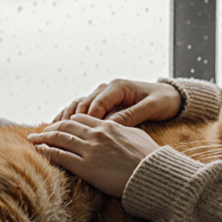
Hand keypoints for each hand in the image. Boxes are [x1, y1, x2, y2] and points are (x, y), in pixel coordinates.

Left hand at [28, 115, 159, 197]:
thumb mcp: (137, 136)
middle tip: (41, 132)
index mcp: (109, 126)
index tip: (61, 125)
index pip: (82, 118)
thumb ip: (125, 131)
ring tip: (33, 139)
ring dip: (43, 138)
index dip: (68, 121)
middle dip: (51, 128)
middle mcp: (97, 134)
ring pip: (59, 139)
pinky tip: (39, 151)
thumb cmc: (150, 158)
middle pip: (67, 126)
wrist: (152, 174)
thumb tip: (122, 130)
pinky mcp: (85, 167)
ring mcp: (90, 150)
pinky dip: (47, 152)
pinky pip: (60, 156)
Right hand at [53, 79, 181, 126]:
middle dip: (68, 120)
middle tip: (55, 134)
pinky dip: (70, 120)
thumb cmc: (162, 101)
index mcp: (118, 87)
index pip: (96, 103)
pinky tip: (60, 131)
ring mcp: (103, 96)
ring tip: (51, 132)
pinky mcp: (103, 104)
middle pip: (82, 104)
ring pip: (78, 107)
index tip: (77, 134)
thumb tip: (111, 124)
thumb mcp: (151, 107)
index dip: (86, 120)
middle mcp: (107, 89)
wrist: (171, 96)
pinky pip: (82, 111)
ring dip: (65, 119)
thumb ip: (131, 115)